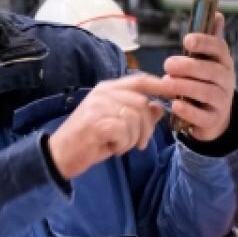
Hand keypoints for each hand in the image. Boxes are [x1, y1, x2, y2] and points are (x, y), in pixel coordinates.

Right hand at [48, 73, 170, 179]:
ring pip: (135, 118)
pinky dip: (122, 145)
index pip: (140, 81)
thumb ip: (139, 114)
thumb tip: (160, 106)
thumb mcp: (118, 125)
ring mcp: (98, 106)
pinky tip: (111, 147)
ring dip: (133, 138)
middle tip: (139, 143)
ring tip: (119, 145)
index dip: (160, 85)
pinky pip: (125, 132)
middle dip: (147, 127)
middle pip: (142, 103)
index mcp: (107, 89)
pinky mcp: (96, 122)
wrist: (60, 155)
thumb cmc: (89, 139)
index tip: (177, 90)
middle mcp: (103, 94)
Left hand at [162, 13, 235, 142]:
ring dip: (185, 86)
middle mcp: (226, 81)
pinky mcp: (213, 120)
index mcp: (223, 62)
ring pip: (206, 92)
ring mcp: (221, 101)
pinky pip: (202, 115)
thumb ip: (209, 40)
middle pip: (211, 71)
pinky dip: (188, 110)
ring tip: (167, 83)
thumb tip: (217, 13)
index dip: (205, 42)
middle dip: (189, 66)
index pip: (219, 48)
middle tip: (168, 64)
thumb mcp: (208, 61)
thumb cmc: (205, 81)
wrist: (214, 116)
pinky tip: (175, 105)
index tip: (187, 40)